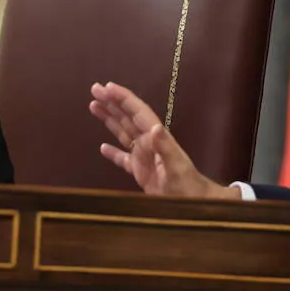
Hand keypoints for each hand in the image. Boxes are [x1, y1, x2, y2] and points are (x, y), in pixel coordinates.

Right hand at [89, 81, 239, 199]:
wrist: (195, 203)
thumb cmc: (188, 185)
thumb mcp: (177, 166)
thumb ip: (166, 147)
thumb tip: (155, 127)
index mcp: (155, 137)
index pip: (137, 112)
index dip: (123, 98)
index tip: (107, 87)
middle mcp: (148, 142)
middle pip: (127, 117)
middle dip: (112, 103)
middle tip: (95, 89)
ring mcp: (143, 156)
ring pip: (123, 133)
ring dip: (110, 119)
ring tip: (94, 106)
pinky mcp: (140, 171)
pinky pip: (123, 158)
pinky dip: (113, 152)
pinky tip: (102, 147)